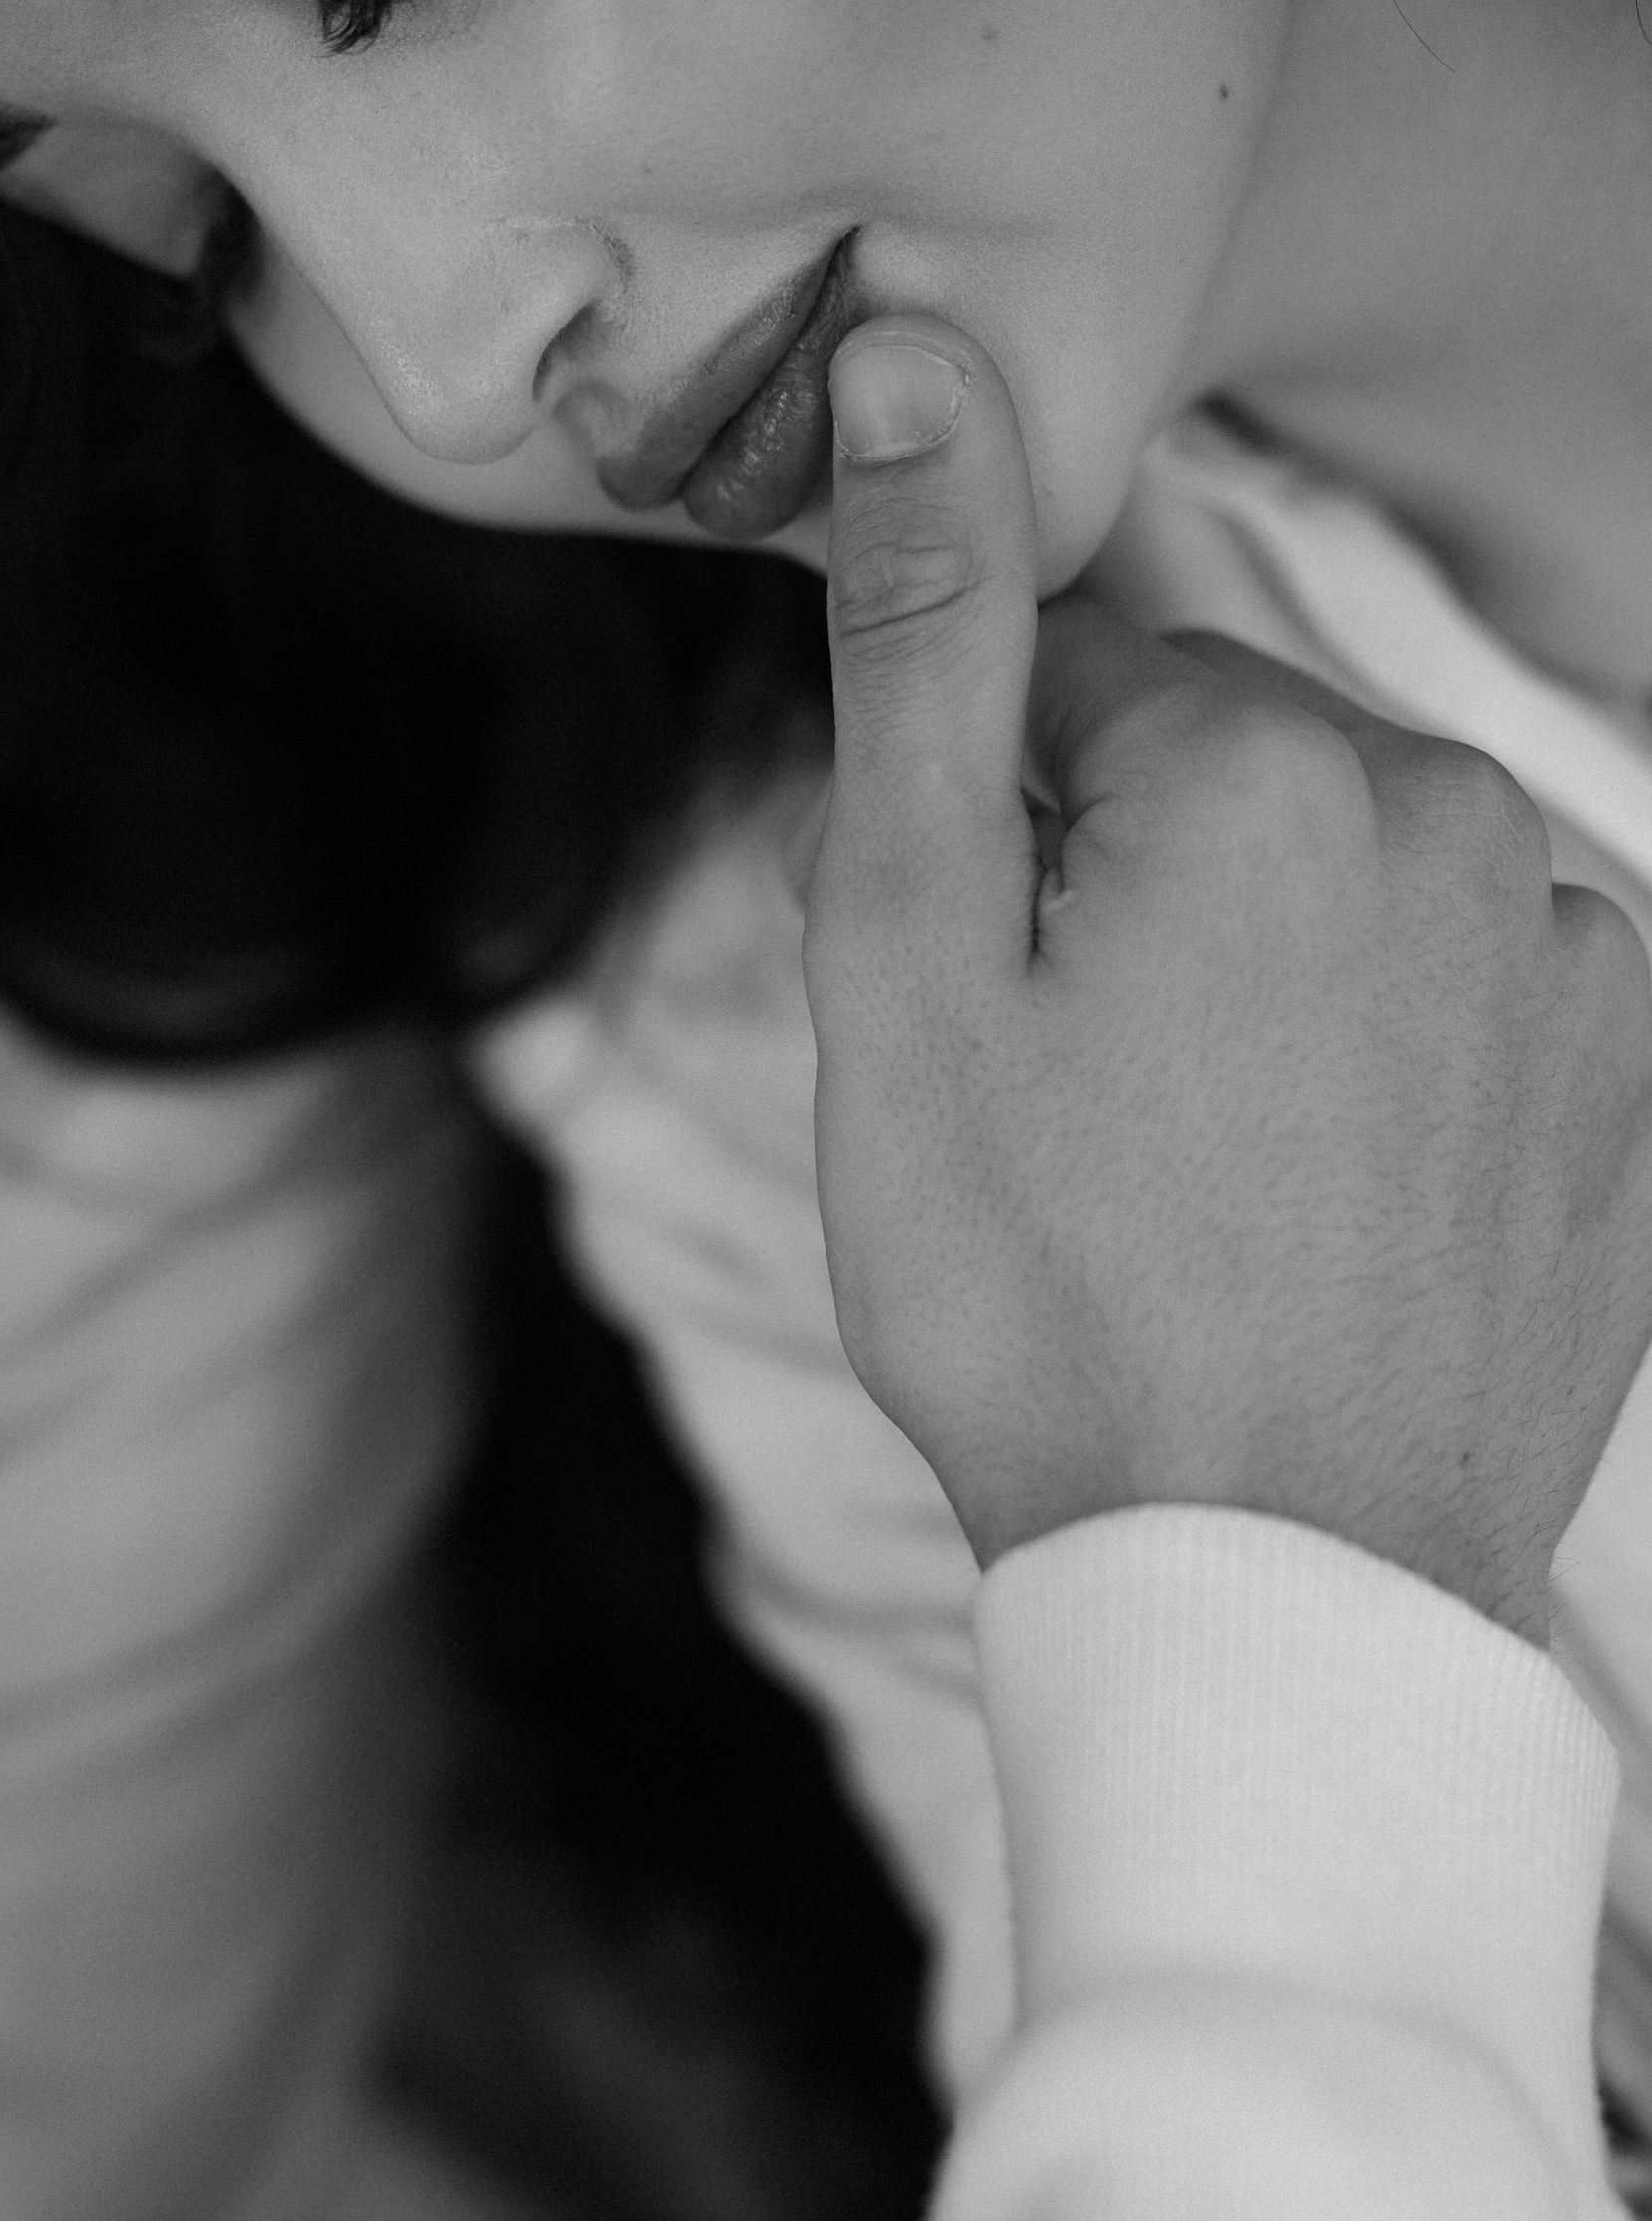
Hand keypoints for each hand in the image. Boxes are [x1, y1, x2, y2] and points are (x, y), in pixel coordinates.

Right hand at [801, 318, 1651, 1645]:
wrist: (1262, 1582)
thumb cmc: (1045, 1299)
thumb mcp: (908, 968)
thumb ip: (923, 648)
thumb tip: (917, 369)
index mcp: (1268, 768)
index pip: (1078, 700)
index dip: (996, 854)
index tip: (992, 1020)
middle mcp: (1462, 821)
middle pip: (1235, 783)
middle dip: (1144, 899)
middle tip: (1081, 1116)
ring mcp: (1574, 964)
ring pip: (1359, 892)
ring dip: (1273, 980)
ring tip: (1204, 1181)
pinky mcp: (1634, 1092)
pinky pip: (1473, 1000)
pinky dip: (1397, 1067)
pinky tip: (1326, 1206)